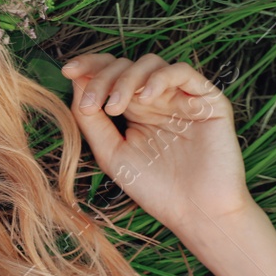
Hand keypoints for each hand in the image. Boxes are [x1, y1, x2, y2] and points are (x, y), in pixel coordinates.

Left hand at [61, 53, 254, 230]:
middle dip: (102, 78)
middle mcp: (157, 99)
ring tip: (114, 108)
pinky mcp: (208, 100)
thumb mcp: (111, 153)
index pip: (110, 74)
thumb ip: (91, 120)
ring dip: (126, 79)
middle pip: (126, 65)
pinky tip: (145, 99)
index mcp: (134, 110)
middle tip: (91, 104)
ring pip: (151, 64)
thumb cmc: (154, 188)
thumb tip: (75, 82)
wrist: (195, 212)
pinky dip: (160, 79)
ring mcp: (182, 97)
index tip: (67, 71)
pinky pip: (183, 72)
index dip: (89, 67)